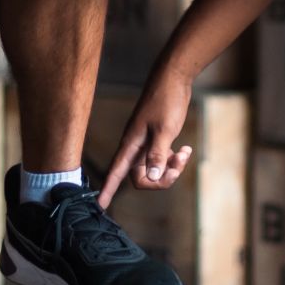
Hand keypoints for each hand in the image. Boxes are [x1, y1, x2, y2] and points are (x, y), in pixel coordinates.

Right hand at [100, 68, 196, 205]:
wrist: (173, 79)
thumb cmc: (166, 101)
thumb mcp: (164, 130)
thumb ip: (156, 155)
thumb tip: (150, 177)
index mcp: (131, 144)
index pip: (115, 172)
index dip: (107, 189)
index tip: (99, 205)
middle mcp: (135, 146)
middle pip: (141, 177)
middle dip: (161, 178)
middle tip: (177, 165)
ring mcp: (146, 143)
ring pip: (154, 169)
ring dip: (171, 168)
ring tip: (184, 153)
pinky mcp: (156, 139)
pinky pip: (161, 159)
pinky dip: (174, 159)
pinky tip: (184, 149)